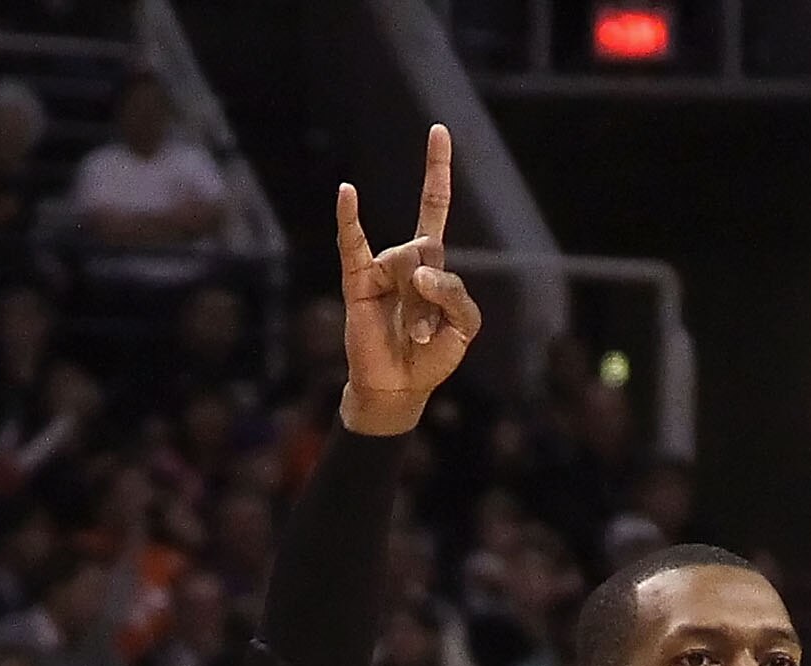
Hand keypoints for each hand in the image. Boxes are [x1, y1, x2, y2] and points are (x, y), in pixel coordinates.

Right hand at [337, 127, 481, 437]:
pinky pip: (354, 244)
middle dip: (434, 295)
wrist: (399, 389)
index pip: (433, 206)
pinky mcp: (358, 282)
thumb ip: (455, 293)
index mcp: (431, 264)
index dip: (437, 171)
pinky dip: (349, 218)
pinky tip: (347, 192)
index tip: (438, 131)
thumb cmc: (432, 358)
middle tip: (425, 334)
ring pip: (409, 265)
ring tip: (413, 337)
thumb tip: (419, 271)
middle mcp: (404, 259)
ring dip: (418, 309)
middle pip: (429, 250)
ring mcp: (380, 268)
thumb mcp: (464, 327)